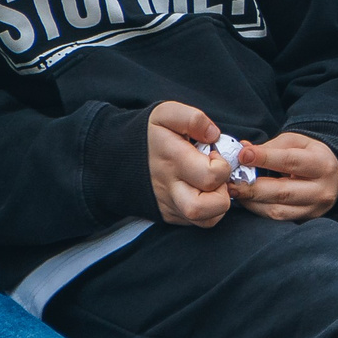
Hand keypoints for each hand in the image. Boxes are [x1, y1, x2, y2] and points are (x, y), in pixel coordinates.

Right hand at [147, 102, 233, 227]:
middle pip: (203, 208)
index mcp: (173, 160)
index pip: (211, 176)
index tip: (214, 154)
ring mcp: (169, 204)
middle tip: (216, 177)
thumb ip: (193, 119)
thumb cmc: (149, 134)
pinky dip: (209, 211)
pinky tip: (203, 192)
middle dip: (222, 194)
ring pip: (204, 220)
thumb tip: (214, 135)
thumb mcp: (166, 114)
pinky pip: (197, 222)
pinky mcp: (168, 214)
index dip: (222, 165)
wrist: (115, 156)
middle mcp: (170, 187)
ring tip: (213, 186)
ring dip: (218, 206)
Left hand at [231, 132, 337, 221]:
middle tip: (230, 181)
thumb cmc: (310, 156)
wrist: (334, 177)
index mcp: (322, 164)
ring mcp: (314, 208)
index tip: (242, 155)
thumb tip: (243, 150)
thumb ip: (271, 146)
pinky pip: (277, 219)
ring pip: (277, 209)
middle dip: (252, 187)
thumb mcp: (297, 143)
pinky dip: (258, 210)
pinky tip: (247, 201)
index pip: (290, 161)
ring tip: (234, 191)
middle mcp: (322, 189)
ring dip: (251, 201)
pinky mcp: (306, 220)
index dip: (264, 158)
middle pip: (282, 191)